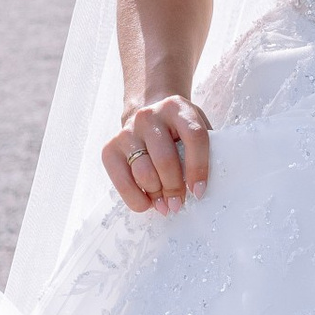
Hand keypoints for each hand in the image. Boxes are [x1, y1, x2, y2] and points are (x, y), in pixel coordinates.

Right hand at [103, 94, 210, 215]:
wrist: (147, 113)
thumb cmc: (177, 129)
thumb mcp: (195, 127)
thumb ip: (204, 149)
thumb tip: (203, 188)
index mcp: (177, 108)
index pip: (194, 137)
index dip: (199, 167)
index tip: (199, 192)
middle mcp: (149, 116)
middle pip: (165, 159)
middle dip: (174, 189)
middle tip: (179, 204)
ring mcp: (127, 131)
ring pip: (143, 172)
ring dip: (156, 195)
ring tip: (165, 205)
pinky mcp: (110, 148)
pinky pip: (121, 180)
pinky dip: (135, 198)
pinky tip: (147, 203)